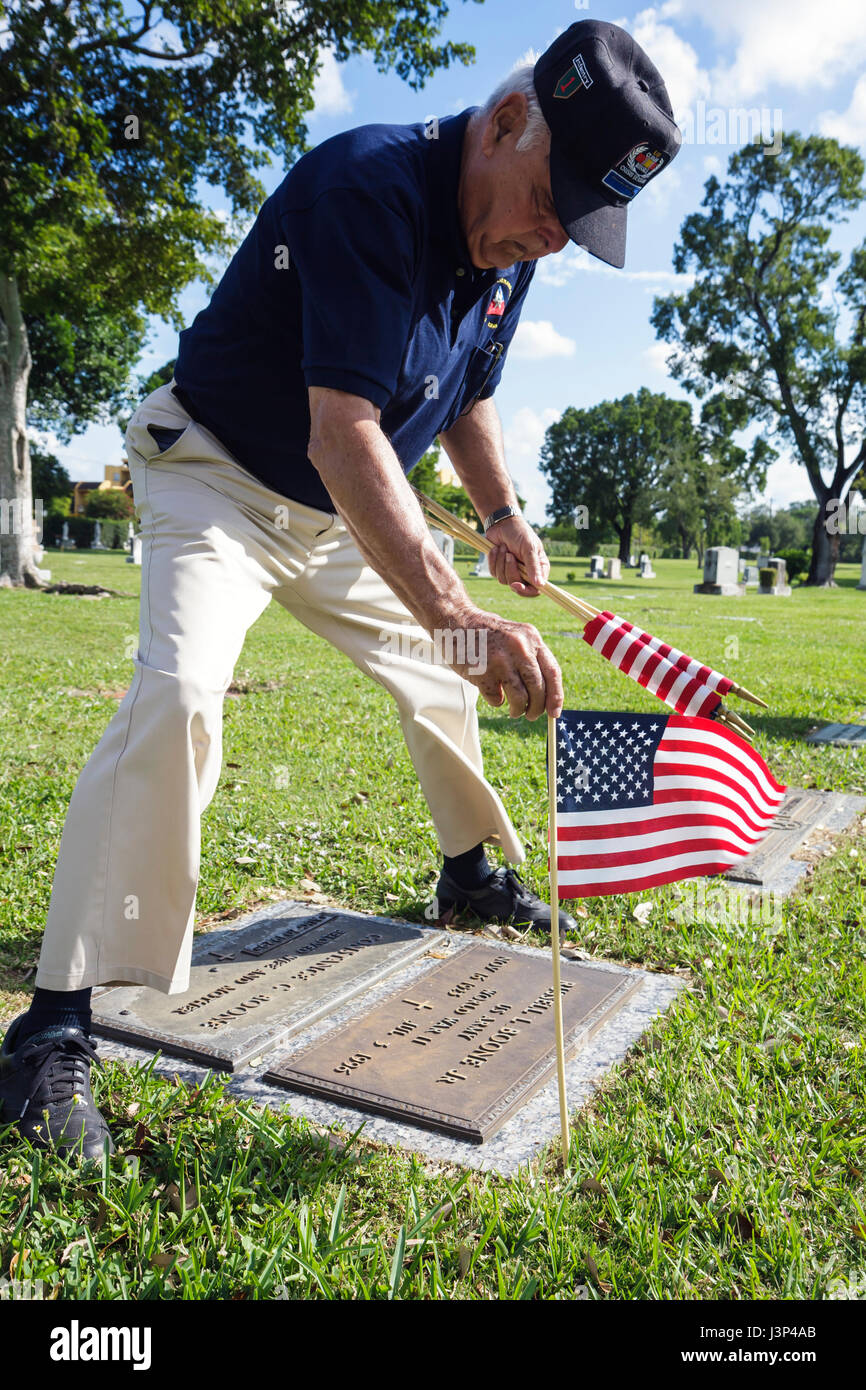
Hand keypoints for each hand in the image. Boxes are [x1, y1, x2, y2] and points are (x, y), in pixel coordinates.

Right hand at [443, 610, 562, 720]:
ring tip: (514, 711)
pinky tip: (492, 691)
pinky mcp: (482, 672)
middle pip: (538, 689)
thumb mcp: (516, 636)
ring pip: (520, 699)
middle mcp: (519, 648)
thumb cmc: (488, 634)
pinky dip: (496, 701)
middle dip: (537, 708)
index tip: (554, 713)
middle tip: (531, 715)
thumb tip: (547, 697)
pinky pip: (496, 699)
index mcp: (531, 638)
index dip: (556, 696)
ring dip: (518, 710)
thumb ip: (531, 658)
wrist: (455, 621)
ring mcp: (500, 660)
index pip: (553, 672)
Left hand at [485, 515, 549, 596]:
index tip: (516, 585)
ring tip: (504, 548)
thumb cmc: (519, 533)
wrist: (502, 523)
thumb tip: (540, 584)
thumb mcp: (529, 548)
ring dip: (501, 563)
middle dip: (510, 571)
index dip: (526, 591)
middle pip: (517, 587)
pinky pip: (494, 573)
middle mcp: (526, 573)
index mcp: (539, 569)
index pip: (535, 589)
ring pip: (503, 580)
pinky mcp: (499, 568)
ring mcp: (512, 571)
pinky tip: (496, 549)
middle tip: (509, 555)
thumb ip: (534, 567)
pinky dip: (494, 560)